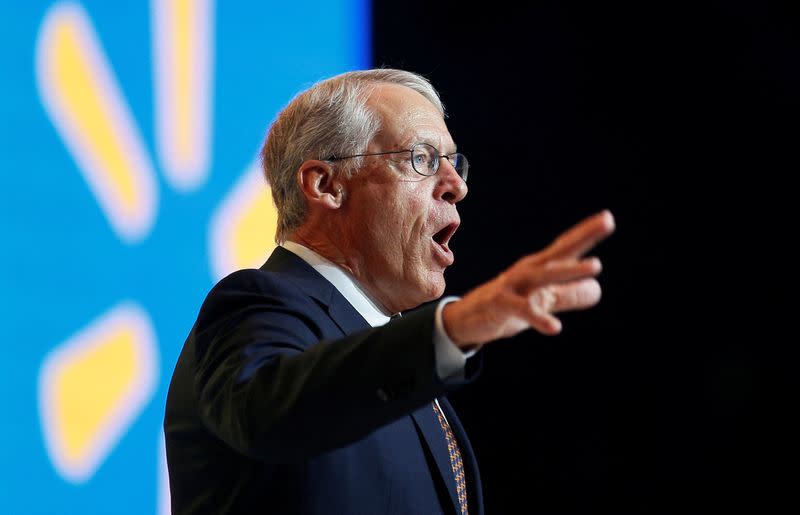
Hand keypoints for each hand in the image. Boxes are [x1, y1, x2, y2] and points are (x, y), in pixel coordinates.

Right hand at [442, 210, 615, 346]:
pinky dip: (538, 317)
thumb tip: (597, 288)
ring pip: (543, 276)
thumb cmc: (508, 305)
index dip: (586, 233)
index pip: (566, 248)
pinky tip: (555, 327)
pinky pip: (522, 310)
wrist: (468, 318)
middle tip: (607, 222)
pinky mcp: (501, 304)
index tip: (607, 218)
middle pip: (559, 252)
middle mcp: (528, 271)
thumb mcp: (542, 301)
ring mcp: (514, 286)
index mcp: (540, 268)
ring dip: (569, 270)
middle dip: (582, 237)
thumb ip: (569, 295)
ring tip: (596, 266)